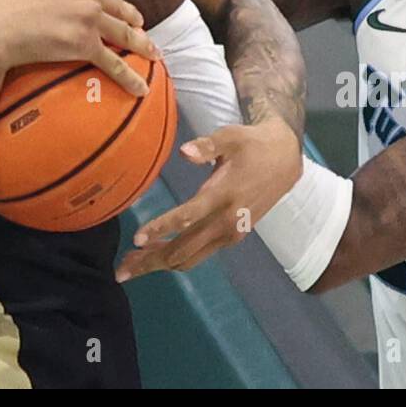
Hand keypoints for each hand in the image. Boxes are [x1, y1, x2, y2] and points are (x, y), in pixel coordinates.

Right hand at [0, 0, 160, 95]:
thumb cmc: (10, 5)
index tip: (121, 10)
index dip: (116, 1)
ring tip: (153, 56)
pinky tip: (141, 87)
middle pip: (122, 9)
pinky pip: (114, 63)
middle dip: (135, 22)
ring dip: (143, 47)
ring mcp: (91, 18)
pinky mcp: (86, 44)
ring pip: (125, 34)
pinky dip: (131, 77)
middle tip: (143, 31)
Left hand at [114, 120, 301, 281]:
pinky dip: (176, 258)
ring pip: (190, 258)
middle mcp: (226, 222)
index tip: (136, 239)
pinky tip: (157, 254)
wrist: (284, 161)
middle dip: (151, 261)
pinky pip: (199, 254)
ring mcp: (230, 234)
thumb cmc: (251, 144)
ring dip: (160, 264)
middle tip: (121, 270)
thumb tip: (184, 152)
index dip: (161, 228)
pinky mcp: (232, 237)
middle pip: (183, 250)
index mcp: (224, 195)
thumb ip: (207, 145)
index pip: (188, 218)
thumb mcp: (231, 137)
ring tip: (131, 266)